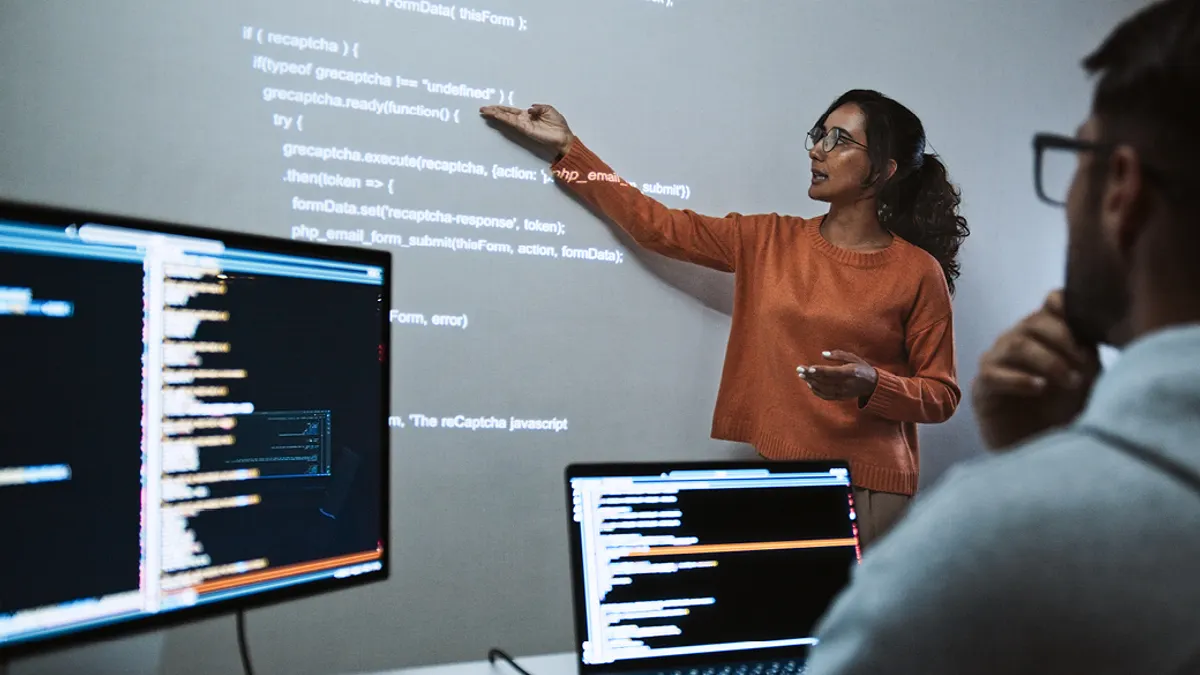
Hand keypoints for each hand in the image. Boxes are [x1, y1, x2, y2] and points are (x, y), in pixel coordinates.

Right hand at [479, 103, 574, 154]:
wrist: (563, 136)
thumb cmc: (558, 123)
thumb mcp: (548, 109)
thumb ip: (538, 107)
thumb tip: (529, 108)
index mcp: (528, 114)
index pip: (512, 111)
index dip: (502, 108)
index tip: (491, 106)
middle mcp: (523, 119)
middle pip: (505, 114)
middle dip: (494, 111)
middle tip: (482, 108)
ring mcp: (523, 125)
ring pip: (506, 118)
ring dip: (495, 114)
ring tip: (485, 111)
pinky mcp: (525, 129)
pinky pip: (512, 122)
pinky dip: (504, 118)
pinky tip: (497, 115)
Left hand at [798, 350, 877, 401]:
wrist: (873, 384)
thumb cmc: (862, 367)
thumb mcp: (853, 357)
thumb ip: (838, 355)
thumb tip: (823, 354)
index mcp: (851, 372)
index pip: (832, 372)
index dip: (819, 370)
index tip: (808, 368)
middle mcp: (847, 383)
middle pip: (825, 380)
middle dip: (811, 375)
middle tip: (799, 370)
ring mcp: (844, 392)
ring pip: (824, 389)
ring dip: (811, 382)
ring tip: (802, 376)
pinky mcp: (842, 397)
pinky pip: (826, 396)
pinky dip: (817, 391)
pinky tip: (810, 385)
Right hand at [973, 289, 1100, 450]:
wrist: (1037, 448)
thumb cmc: (1063, 411)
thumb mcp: (1087, 379)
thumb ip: (1090, 354)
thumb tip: (1098, 336)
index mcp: (1045, 333)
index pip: (1051, 302)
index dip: (1066, 306)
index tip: (1088, 325)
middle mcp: (1018, 340)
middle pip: (1035, 321)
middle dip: (1064, 340)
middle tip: (1084, 366)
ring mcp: (997, 361)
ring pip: (1017, 344)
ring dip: (1048, 361)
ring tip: (1070, 382)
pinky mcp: (983, 387)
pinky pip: (995, 374)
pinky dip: (1020, 379)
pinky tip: (1039, 389)